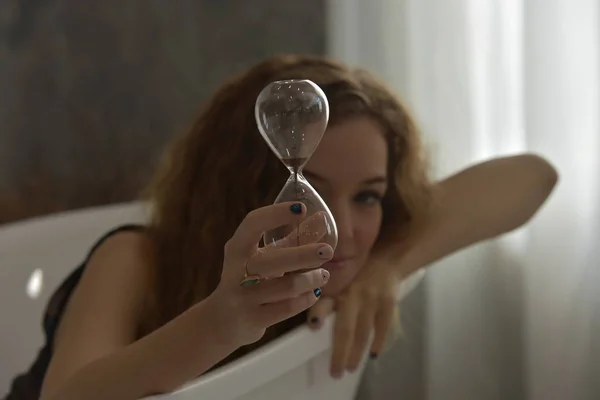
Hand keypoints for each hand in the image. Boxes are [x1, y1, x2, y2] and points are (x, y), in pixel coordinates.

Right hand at [210, 202, 333, 346]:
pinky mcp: (253, 319)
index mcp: (237, 249)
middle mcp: (236, 271)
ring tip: (324, 274)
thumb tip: (322, 218)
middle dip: (304, 254)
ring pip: (286, 287)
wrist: (222, 322)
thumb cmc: (249, 280)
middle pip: (273, 259)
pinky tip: (314, 293)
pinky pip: (287, 308)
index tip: (300, 208)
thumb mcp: (265, 257)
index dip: (276, 213)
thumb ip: (293, 239)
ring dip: (310, 279)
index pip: (253, 224)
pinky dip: (305, 299)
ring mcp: (243, 298)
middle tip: (328, 250)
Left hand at [307, 260, 399, 377]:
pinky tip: (374, 355)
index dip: (318, 313)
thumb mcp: (338, 282)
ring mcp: (372, 298)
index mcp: (336, 289)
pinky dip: (379, 341)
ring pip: (363, 331)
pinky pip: (383, 326)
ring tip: (351, 368)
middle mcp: (352, 293)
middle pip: (345, 328)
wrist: (386, 259)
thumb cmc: (354, 275)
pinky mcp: (389, 301)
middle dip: (340, 352)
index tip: (314, 326)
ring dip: (357, 352)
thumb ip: (324, 301)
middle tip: (335, 372)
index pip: (324, 302)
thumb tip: (312, 325)